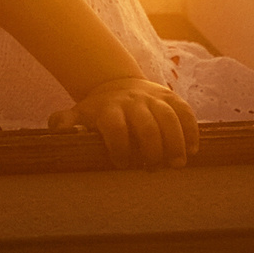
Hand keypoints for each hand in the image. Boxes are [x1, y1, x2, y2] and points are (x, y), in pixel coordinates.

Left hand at [51, 77, 199, 169]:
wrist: (116, 83)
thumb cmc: (97, 110)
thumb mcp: (77, 114)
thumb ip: (65, 123)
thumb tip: (60, 133)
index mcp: (109, 109)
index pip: (115, 127)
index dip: (119, 148)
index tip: (122, 165)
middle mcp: (132, 102)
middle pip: (146, 125)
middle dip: (152, 149)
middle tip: (154, 169)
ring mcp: (154, 98)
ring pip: (169, 117)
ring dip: (176, 141)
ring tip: (177, 164)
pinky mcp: (171, 97)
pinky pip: (186, 111)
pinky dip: (191, 130)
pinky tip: (193, 150)